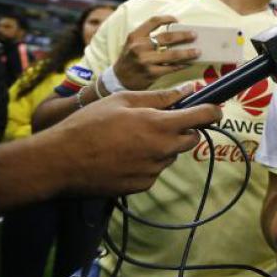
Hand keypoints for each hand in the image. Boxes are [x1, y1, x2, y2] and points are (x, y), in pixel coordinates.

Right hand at [52, 86, 220, 195]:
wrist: (60, 161)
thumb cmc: (89, 124)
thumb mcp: (124, 101)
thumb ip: (160, 97)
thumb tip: (187, 90)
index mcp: (160, 125)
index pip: (202, 117)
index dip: (213, 111)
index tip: (216, 109)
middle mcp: (162, 150)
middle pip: (191, 139)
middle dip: (184, 129)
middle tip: (162, 122)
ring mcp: (153, 170)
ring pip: (170, 155)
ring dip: (162, 146)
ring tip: (131, 139)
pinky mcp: (142, 185)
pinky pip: (154, 170)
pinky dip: (147, 162)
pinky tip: (123, 155)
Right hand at [113, 16, 198, 89]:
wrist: (118, 79)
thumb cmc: (129, 59)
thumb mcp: (132, 44)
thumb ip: (147, 38)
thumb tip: (174, 33)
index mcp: (135, 36)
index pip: (153, 21)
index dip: (167, 19)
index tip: (177, 20)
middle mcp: (139, 47)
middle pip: (167, 37)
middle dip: (184, 36)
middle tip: (194, 35)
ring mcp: (145, 61)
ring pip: (172, 54)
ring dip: (188, 52)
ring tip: (198, 51)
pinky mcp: (151, 73)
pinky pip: (171, 68)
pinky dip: (182, 65)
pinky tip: (189, 63)